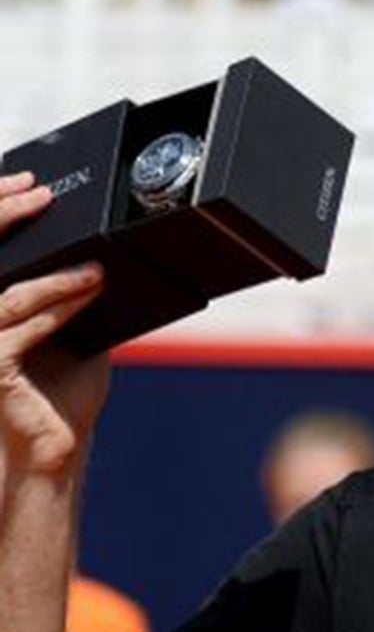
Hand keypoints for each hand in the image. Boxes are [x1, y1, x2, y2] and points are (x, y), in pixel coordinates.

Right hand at [0, 174, 109, 476]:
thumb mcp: (76, 328)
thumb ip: (77, 294)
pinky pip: (17, 331)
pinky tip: (86, 293)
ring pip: (7, 297)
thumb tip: (105, 253)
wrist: (59, 446)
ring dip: (54, 278)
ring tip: (94, 269)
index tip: (26, 184)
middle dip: (5, 220)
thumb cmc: (64, 391)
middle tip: (42, 196)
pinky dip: (56, 308)